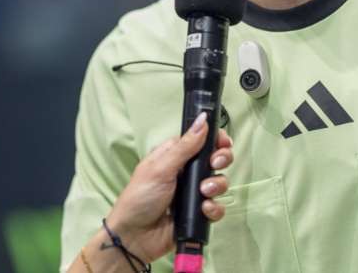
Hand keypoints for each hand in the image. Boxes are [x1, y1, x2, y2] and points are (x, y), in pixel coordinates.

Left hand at [105, 112, 233, 262]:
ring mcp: (193, 193)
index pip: (202, 140)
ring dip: (216, 185)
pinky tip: (204, 210)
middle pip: (216, 159)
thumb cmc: (140, 197)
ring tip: (204, 192)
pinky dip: (214, 208)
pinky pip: (217, 208)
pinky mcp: (198, 214)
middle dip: (221, 160)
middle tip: (214, 165)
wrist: (134, 238)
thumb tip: (203, 119)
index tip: (223, 142)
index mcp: (175, 156)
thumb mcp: (160, 168)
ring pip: (219, 183)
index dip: (216, 139)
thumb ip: (185, 146)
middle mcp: (187, 172)